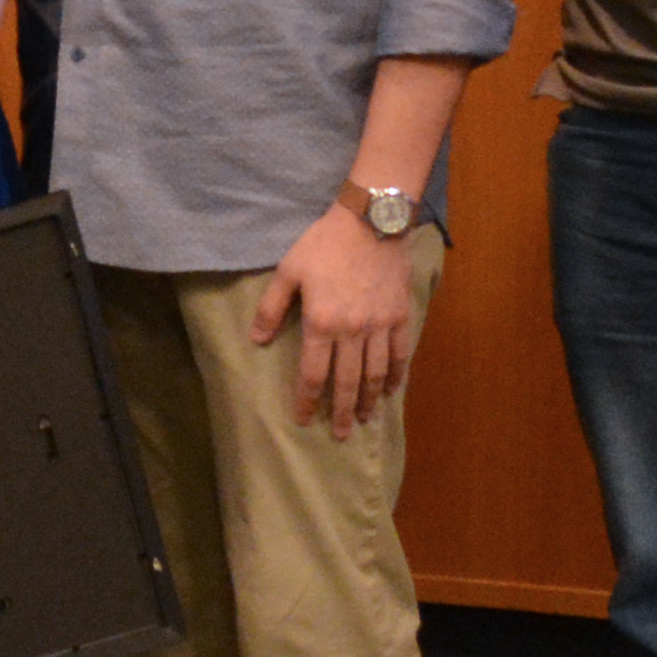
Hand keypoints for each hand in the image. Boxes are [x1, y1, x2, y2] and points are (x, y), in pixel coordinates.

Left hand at [251, 204, 420, 436]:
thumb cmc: (324, 244)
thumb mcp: (287, 271)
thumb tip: (256, 341)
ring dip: (368, 400)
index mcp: (322, 323)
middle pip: (347, 382)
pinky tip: (390, 391)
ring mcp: (380, 326)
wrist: (370, 221)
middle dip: (340, 412)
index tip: (304, 420)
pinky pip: (400, 354)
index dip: (308, 400)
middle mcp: (353, 332)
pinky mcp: (400, 316)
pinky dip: (396, 376)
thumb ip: (270, 308)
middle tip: (338, 435)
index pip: (314, 373)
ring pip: (375, 374)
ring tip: (363, 420)